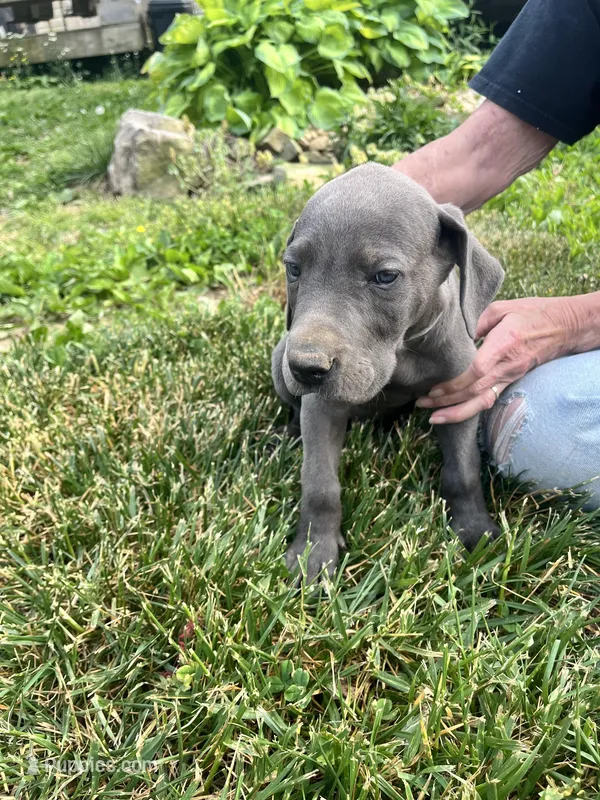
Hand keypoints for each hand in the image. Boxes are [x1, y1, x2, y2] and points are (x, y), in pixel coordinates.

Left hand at [416, 297, 580, 423]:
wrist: (565, 327)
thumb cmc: (532, 313)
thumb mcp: (503, 308)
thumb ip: (479, 321)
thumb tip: (460, 335)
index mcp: (504, 343)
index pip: (478, 369)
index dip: (456, 383)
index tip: (434, 387)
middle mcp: (507, 365)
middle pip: (474, 390)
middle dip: (446, 400)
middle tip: (422, 403)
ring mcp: (510, 376)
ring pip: (482, 401)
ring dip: (456, 412)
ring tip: (433, 417)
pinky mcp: (511, 381)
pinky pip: (489, 399)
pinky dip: (469, 409)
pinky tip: (452, 413)